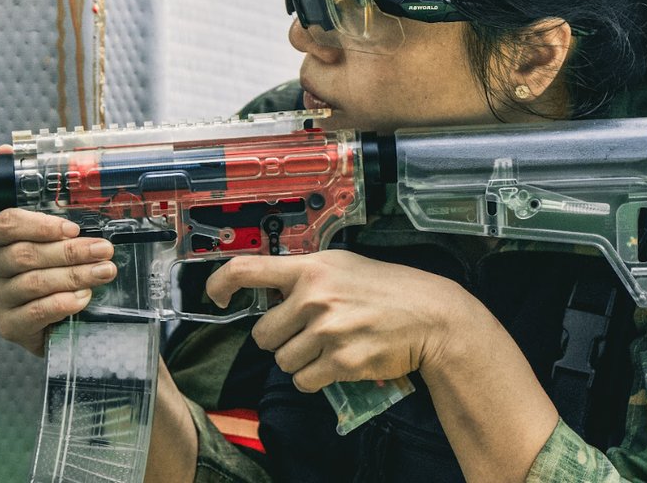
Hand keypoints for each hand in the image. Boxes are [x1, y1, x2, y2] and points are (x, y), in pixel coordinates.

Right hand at [0, 147, 115, 355]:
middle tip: (104, 249)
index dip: (42, 224)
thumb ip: (40, 195)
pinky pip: (36, 312)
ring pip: (35, 282)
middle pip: (27, 254)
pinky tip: (83, 298)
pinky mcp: (9, 327)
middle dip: (71, 251)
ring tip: (104, 271)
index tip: (74, 227)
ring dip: (75, 276)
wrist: (61, 318)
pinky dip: (63, 303)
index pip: (7, 223)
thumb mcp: (55, 232)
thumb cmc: (56, 269)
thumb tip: (5, 150)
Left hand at [205, 250, 492, 392]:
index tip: (216, 297)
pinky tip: (336, 364)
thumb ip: (305, 275)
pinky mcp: (341, 362)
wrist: (430, 316)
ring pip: (283, 362)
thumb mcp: (343, 265)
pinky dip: (315, 379)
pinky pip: (304, 381)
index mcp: (310, 269)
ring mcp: (327, 332)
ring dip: (299, 361)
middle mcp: (314, 298)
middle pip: (262, 335)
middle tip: (308, 332)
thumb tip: (268, 288)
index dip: (220, 284)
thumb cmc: (388, 289)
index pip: (246, 270)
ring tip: (328, 348)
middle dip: (280, 339)